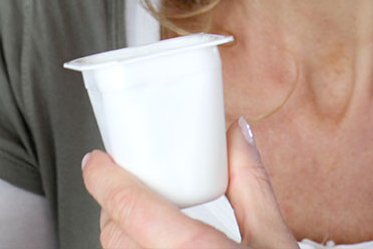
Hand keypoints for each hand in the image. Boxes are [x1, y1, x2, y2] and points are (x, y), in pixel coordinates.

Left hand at [85, 117, 296, 248]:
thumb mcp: (275, 242)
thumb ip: (251, 185)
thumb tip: (236, 135)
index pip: (129, 208)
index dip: (104, 178)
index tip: (96, 161)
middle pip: (113, 236)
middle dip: (112, 205)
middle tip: (126, 185)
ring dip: (121, 239)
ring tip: (139, 223)